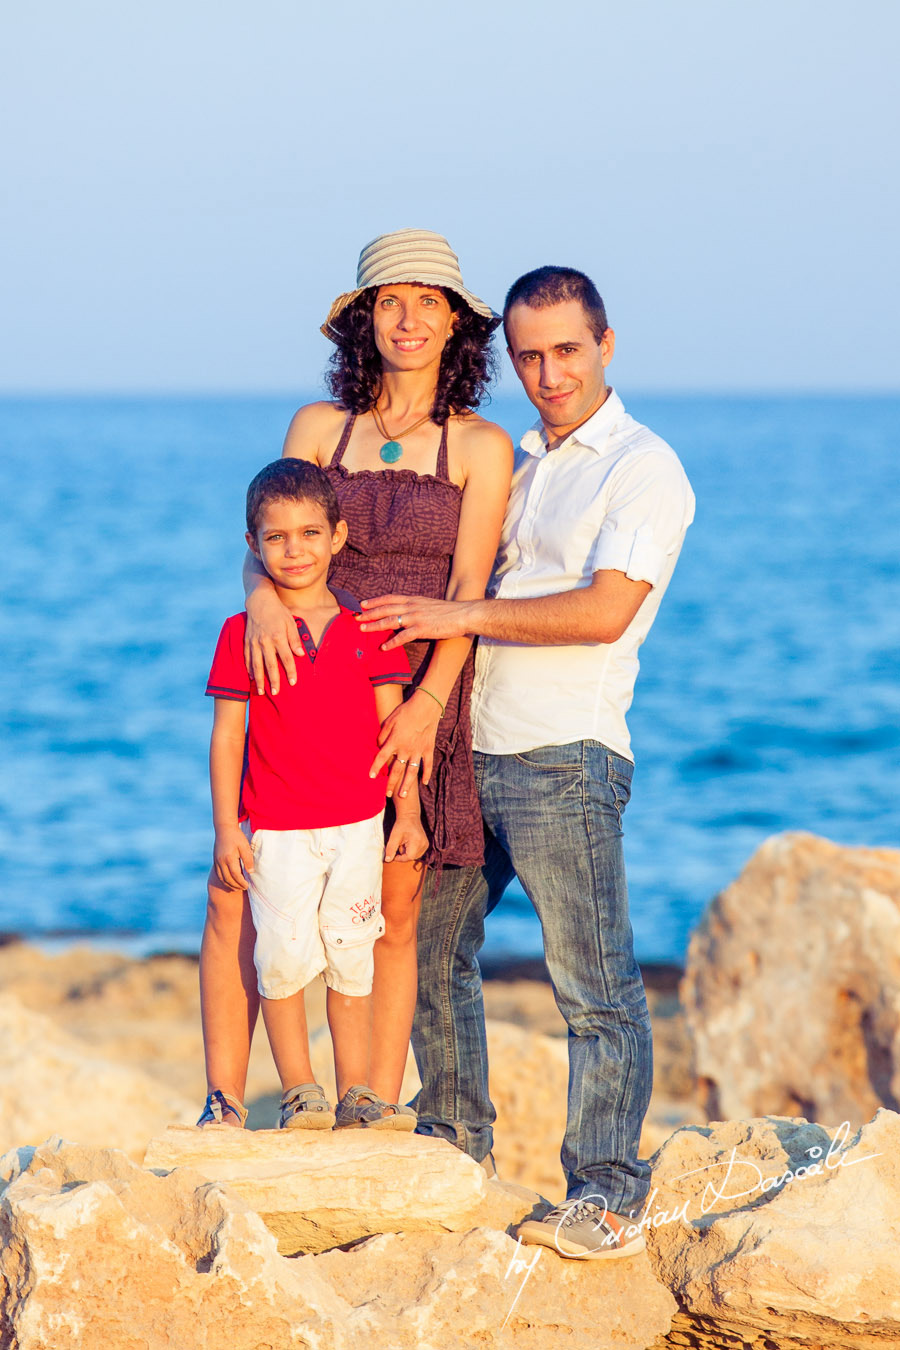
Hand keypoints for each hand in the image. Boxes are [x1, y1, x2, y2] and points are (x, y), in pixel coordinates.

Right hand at [213, 825, 253, 890]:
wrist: (224, 828)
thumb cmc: (236, 837)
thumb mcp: (245, 847)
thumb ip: (248, 860)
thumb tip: (250, 872)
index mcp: (229, 858)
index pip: (235, 875)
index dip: (241, 882)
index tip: (247, 886)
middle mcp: (221, 862)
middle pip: (228, 879)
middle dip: (236, 886)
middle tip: (244, 888)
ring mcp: (217, 861)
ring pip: (222, 878)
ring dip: (229, 885)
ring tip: (237, 887)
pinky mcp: (215, 860)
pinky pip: (218, 874)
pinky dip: (224, 880)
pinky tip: (230, 881)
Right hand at [244, 587, 303, 694]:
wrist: (259, 601)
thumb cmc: (278, 612)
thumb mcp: (291, 622)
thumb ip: (295, 640)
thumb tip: (301, 655)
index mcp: (278, 637)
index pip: (286, 659)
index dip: (290, 672)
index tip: (293, 682)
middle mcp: (265, 642)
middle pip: (270, 665)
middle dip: (273, 681)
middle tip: (276, 693)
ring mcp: (254, 642)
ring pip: (256, 665)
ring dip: (259, 679)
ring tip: (261, 692)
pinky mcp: (247, 641)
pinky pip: (247, 657)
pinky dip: (249, 668)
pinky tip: (252, 677)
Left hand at [357, 594, 474, 649]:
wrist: (464, 614)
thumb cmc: (448, 612)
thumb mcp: (429, 605)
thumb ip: (416, 608)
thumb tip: (407, 612)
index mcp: (414, 600)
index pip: (390, 598)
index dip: (375, 601)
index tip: (362, 604)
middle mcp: (412, 607)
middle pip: (386, 609)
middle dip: (369, 613)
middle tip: (356, 618)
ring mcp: (417, 617)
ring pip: (391, 620)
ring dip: (375, 625)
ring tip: (363, 629)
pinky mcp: (423, 629)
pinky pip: (403, 636)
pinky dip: (392, 642)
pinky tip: (383, 647)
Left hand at [370, 692, 440, 793]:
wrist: (426, 707)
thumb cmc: (406, 711)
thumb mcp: (390, 720)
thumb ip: (382, 734)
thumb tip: (378, 745)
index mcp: (394, 742)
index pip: (382, 758)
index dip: (376, 768)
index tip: (371, 777)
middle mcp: (405, 749)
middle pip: (396, 770)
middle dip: (391, 783)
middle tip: (387, 794)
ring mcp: (418, 751)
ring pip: (411, 772)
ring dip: (407, 785)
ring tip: (403, 795)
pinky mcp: (428, 749)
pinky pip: (427, 765)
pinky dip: (426, 774)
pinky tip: (424, 783)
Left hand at [384, 811, 428, 863]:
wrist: (409, 816)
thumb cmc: (402, 825)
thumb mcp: (394, 837)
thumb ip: (391, 849)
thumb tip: (388, 860)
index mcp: (417, 842)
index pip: (409, 857)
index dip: (400, 858)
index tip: (394, 854)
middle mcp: (424, 844)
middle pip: (412, 857)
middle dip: (404, 854)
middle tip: (399, 844)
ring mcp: (426, 844)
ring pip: (414, 856)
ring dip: (407, 852)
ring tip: (404, 843)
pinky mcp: (425, 844)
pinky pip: (417, 852)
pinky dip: (411, 850)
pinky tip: (408, 843)